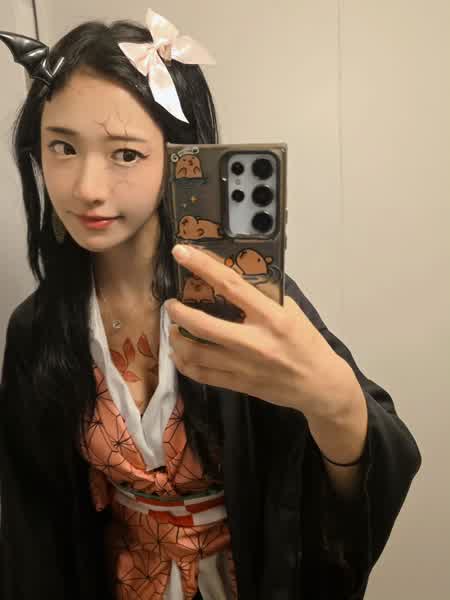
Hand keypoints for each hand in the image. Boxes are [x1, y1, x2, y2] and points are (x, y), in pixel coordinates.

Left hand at [165, 244, 355, 418]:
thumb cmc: (307, 343)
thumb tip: (234, 280)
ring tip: (174, 329)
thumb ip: (263, 298)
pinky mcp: (239, 385)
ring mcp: (244, 366)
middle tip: (170, 305)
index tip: (181, 253)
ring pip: (196, 353)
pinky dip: (185, 363)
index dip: (203, 267)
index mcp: (270, 317)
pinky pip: (202, 375)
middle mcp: (254, 342)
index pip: (231, 286)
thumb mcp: (291, 312)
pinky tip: (181, 354)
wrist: (320, 384)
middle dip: (179, 312)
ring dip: (177, 339)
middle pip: (203, 325)